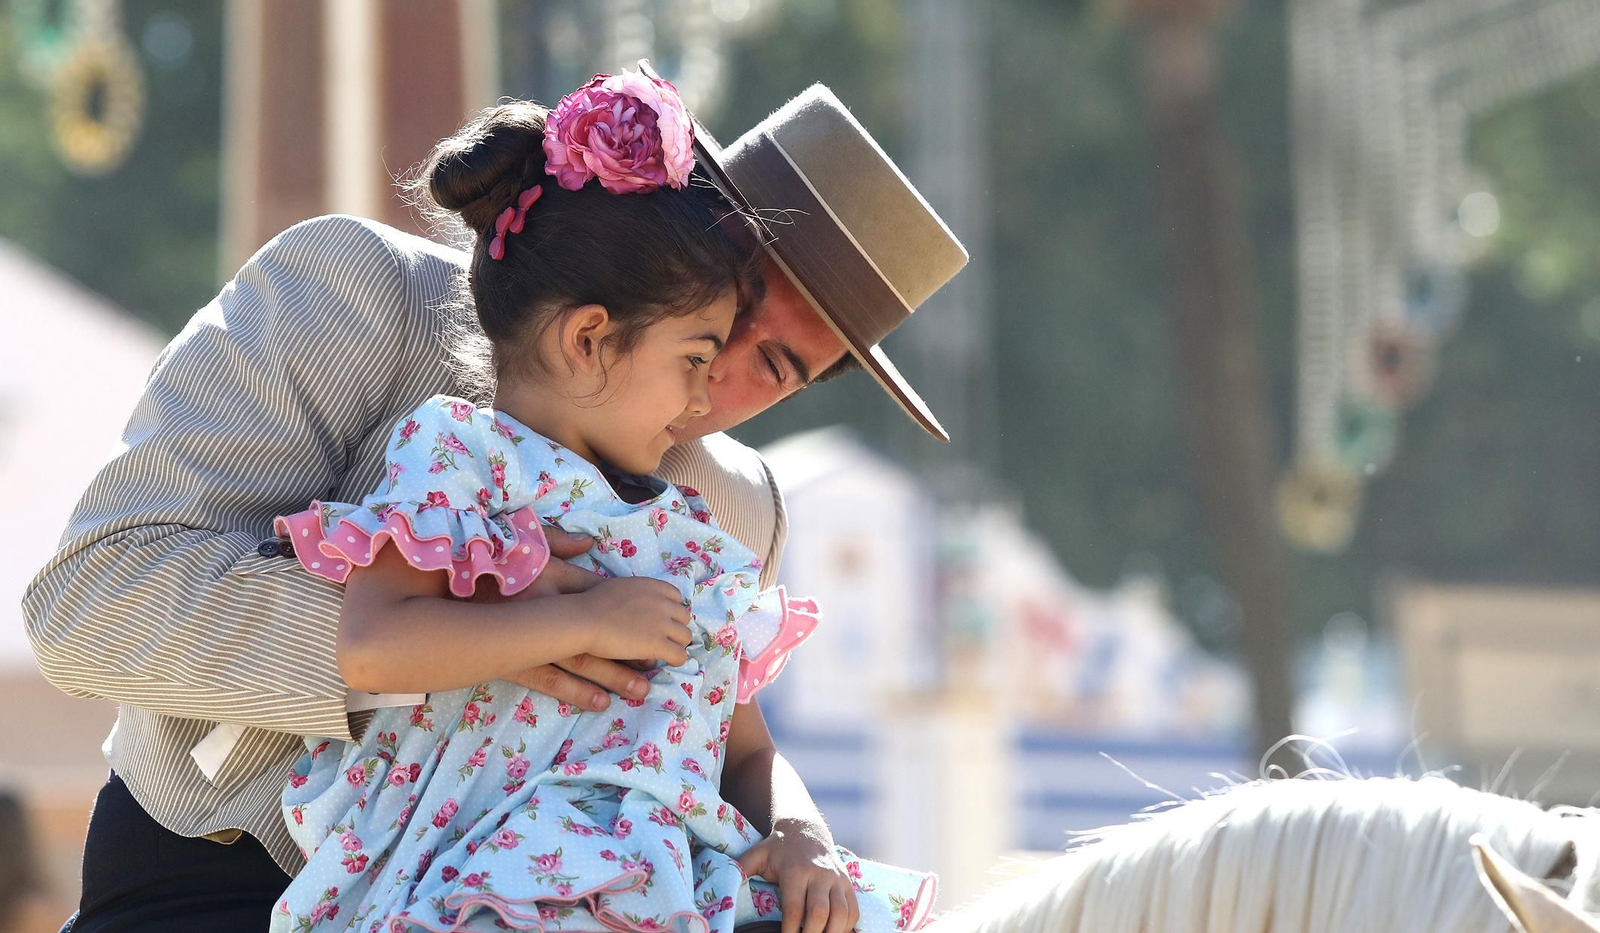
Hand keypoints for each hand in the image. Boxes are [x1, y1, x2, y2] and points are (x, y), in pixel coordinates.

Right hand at [478, 524, 650, 712]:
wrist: (441, 590)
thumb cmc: (485, 563)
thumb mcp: (520, 544)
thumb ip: (555, 541)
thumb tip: (586, 542)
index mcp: (550, 581)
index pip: (597, 595)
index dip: (625, 610)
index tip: (650, 623)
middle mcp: (546, 611)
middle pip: (597, 634)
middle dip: (629, 651)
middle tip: (659, 663)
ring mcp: (530, 638)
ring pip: (580, 660)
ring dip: (613, 675)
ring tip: (641, 689)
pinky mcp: (513, 659)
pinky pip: (549, 680)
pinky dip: (576, 691)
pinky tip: (600, 703)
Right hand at [577, 577, 692, 666]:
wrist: (584, 620)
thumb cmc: (593, 604)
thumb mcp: (620, 587)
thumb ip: (637, 593)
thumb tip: (640, 602)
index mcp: (653, 587)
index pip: (677, 598)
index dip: (670, 611)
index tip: (661, 621)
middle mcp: (662, 603)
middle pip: (684, 617)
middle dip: (676, 628)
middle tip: (664, 638)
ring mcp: (662, 624)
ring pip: (685, 637)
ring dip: (677, 644)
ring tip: (665, 651)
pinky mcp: (658, 645)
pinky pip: (679, 656)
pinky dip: (676, 660)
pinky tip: (666, 662)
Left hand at [738, 821, 859, 932]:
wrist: (806, 830)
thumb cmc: (778, 848)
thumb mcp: (758, 854)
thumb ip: (742, 868)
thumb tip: (725, 882)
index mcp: (796, 870)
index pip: (794, 907)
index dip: (789, 929)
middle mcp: (820, 874)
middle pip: (820, 912)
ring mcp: (837, 879)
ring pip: (842, 913)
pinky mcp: (848, 883)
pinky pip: (853, 910)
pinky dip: (846, 926)